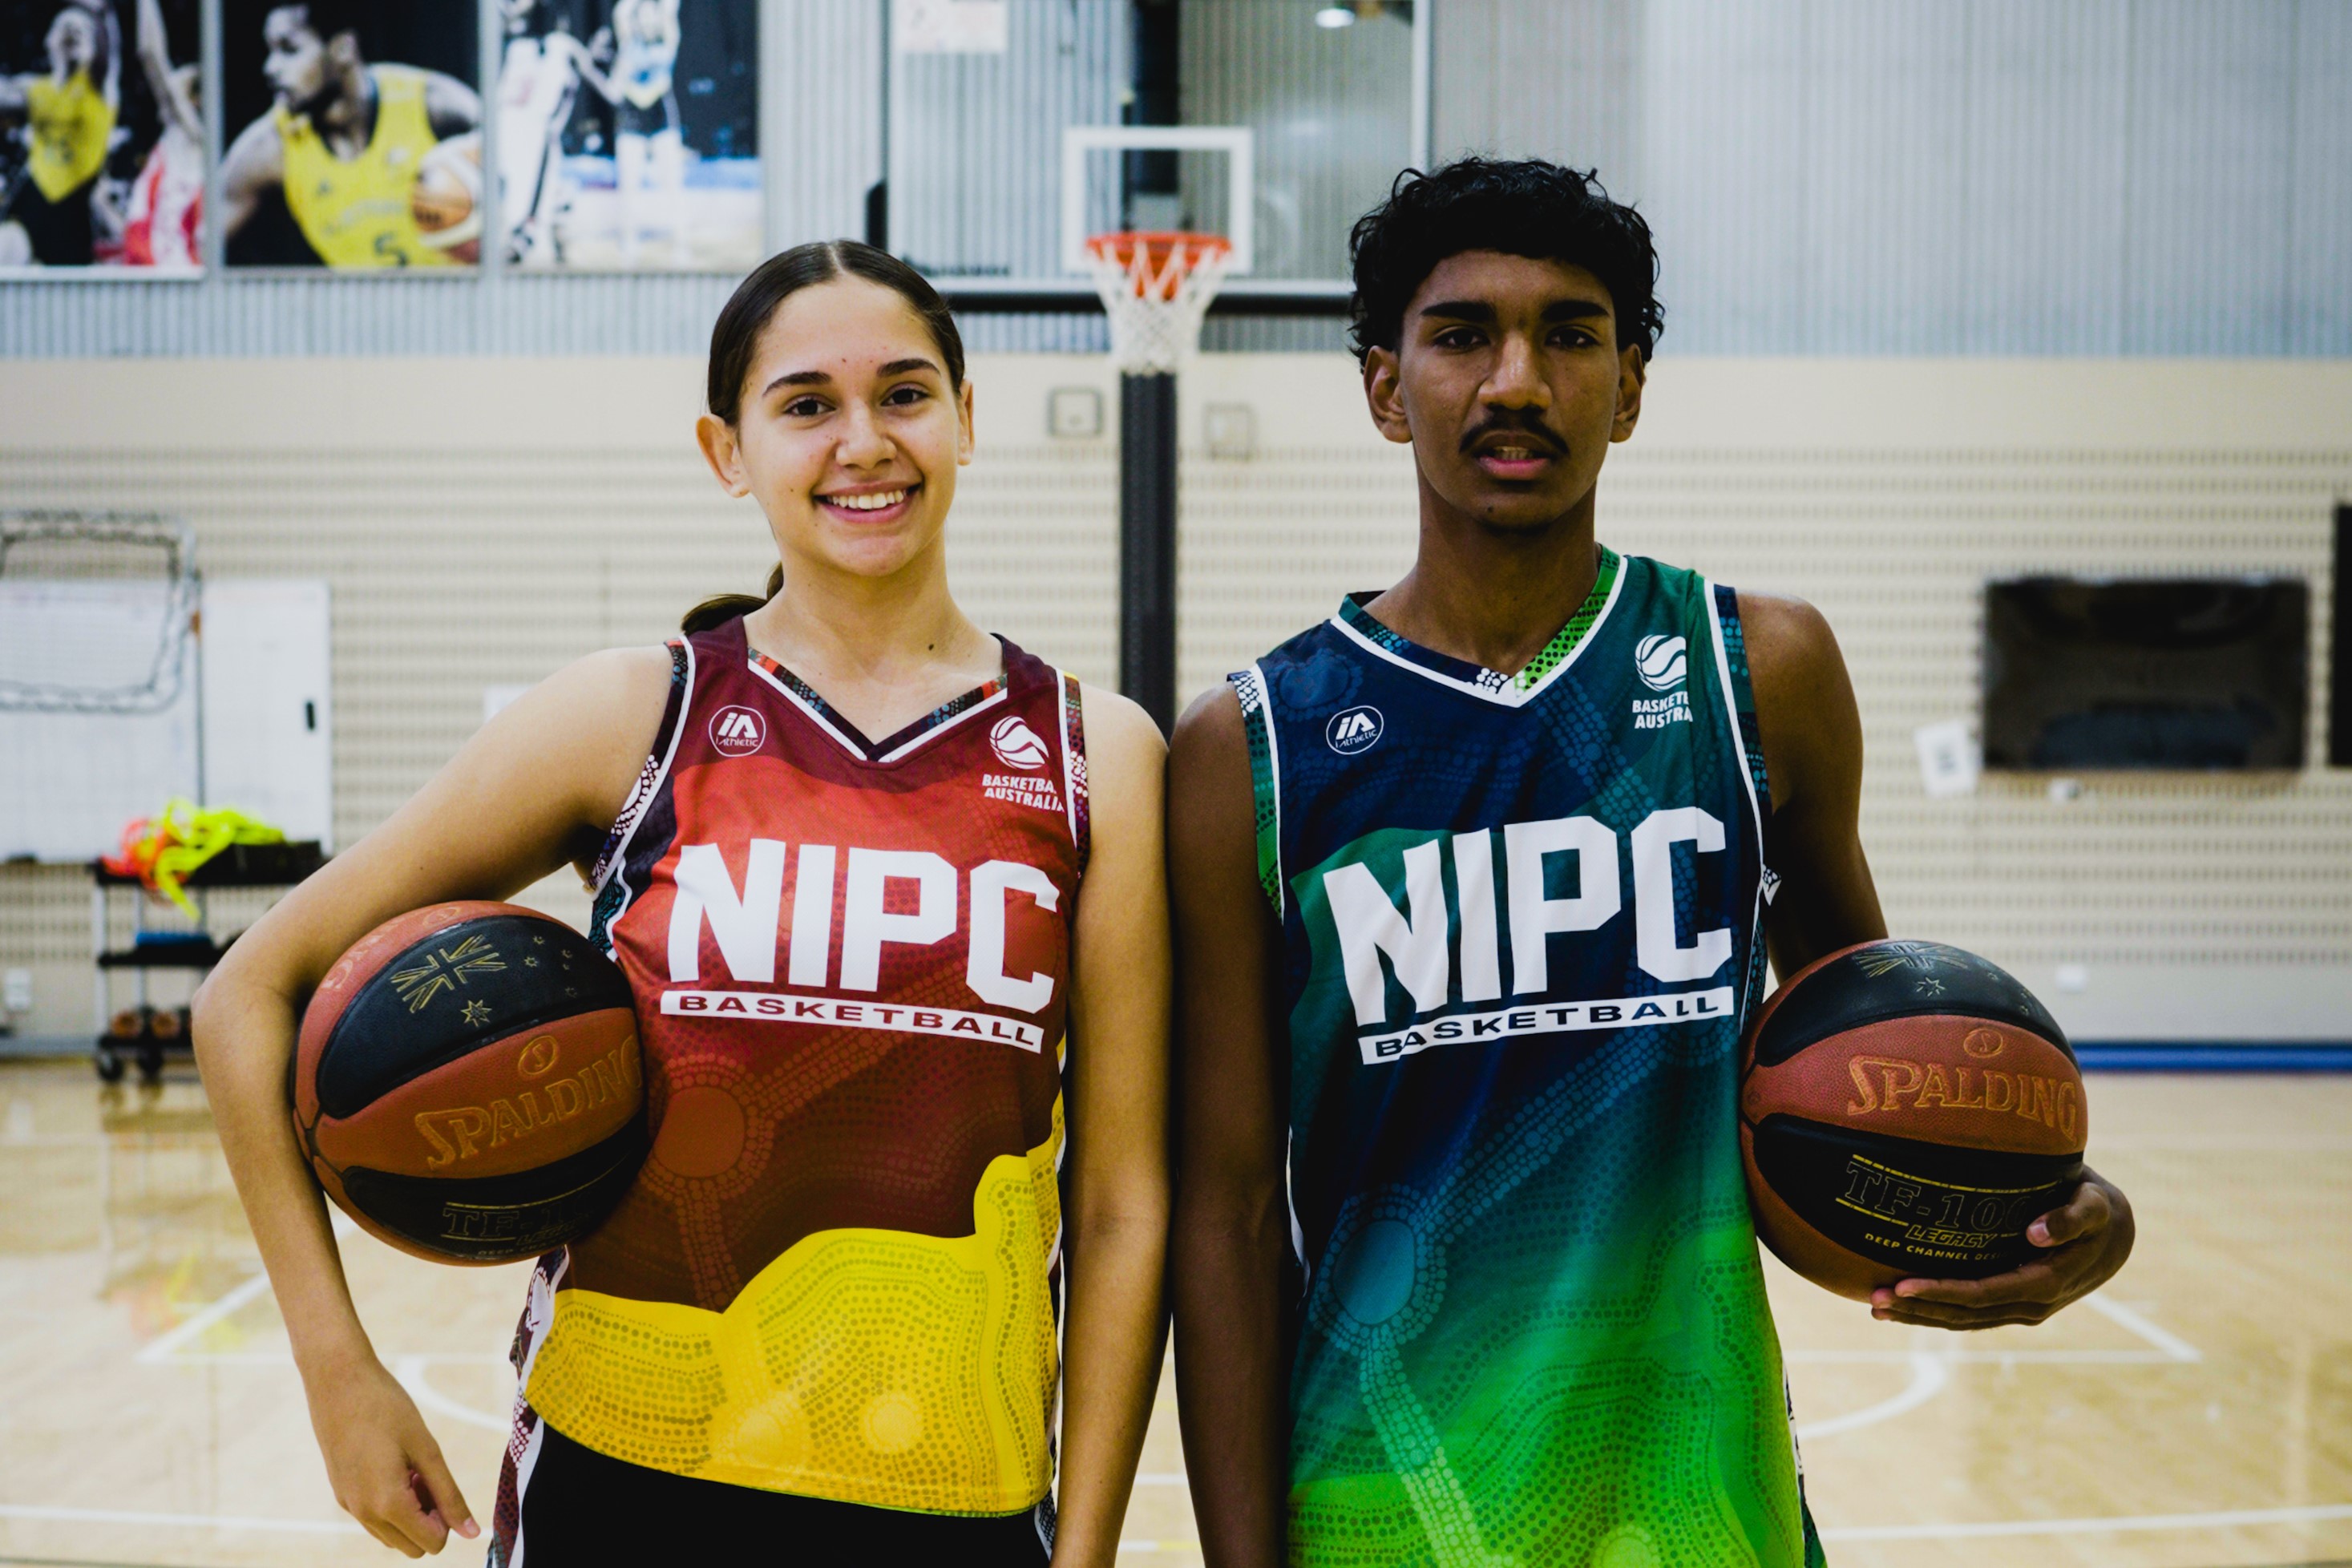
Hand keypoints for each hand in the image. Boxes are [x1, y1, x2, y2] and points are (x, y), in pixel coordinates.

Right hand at [303, 1354, 478, 1556]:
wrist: (337, 1381)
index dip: (447, 1519)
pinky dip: (390, 1503)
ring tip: (410, 1467)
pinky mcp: (340, 1493)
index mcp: (387, 1504)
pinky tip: (393, 1465)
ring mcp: (348, 1505)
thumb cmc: (387, 1408)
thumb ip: (449, 1495)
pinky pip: (372, 1518)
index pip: (431, 1544)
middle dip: (428, 1518)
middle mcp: (363, 1514)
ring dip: (410, 1512)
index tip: (441, 1482)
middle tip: (426, 1474)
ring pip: (391, 1535)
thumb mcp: (426, 1449)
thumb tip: (472, 1533)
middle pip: (411, 1546)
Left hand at [1870, 1165, 2133, 1329]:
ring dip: (1919, 1316)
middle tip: (1873, 1299)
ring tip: (1875, 1308)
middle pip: (1965, 1313)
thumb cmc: (2096, 1208)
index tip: (1902, 1284)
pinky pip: (1969, 1314)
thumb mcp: (2094, 1205)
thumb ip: (2071, 1217)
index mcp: (2046, 1282)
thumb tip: (2036, 1233)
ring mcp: (2020, 1308)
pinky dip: (1935, 1311)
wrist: (2113, 1234)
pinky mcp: (2012, 1303)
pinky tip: (1901, 1305)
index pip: (1983, 1294)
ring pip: (1963, 1319)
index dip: (1942, 1292)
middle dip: (1918, 1308)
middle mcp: (2031, 1304)